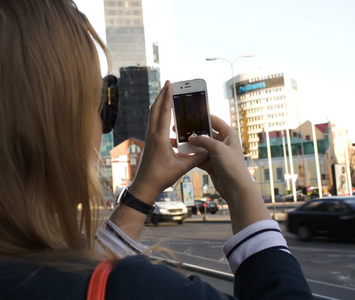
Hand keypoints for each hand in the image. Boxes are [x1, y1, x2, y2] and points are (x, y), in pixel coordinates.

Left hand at [129, 81, 208, 203]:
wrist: (144, 186)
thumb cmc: (160, 178)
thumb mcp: (181, 168)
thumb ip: (196, 158)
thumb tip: (210, 151)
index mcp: (159, 138)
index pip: (164, 112)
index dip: (168, 97)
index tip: (170, 85)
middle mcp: (152, 135)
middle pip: (155, 109)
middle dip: (162, 95)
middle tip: (169, 83)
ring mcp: (149, 138)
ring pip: (152, 115)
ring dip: (159, 103)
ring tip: (167, 94)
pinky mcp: (149, 142)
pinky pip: (153, 123)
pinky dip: (158, 114)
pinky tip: (164, 114)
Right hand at [187, 115, 257, 204]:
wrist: (235, 187)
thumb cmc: (232, 165)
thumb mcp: (217, 148)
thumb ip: (203, 140)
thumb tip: (191, 137)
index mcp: (228, 135)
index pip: (215, 121)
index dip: (204, 117)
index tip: (191, 115)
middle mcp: (222, 143)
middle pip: (205, 134)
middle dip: (192, 132)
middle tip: (179, 128)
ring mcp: (216, 154)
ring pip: (199, 146)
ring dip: (189, 145)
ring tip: (176, 141)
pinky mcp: (210, 164)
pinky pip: (198, 157)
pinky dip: (190, 156)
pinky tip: (180, 154)